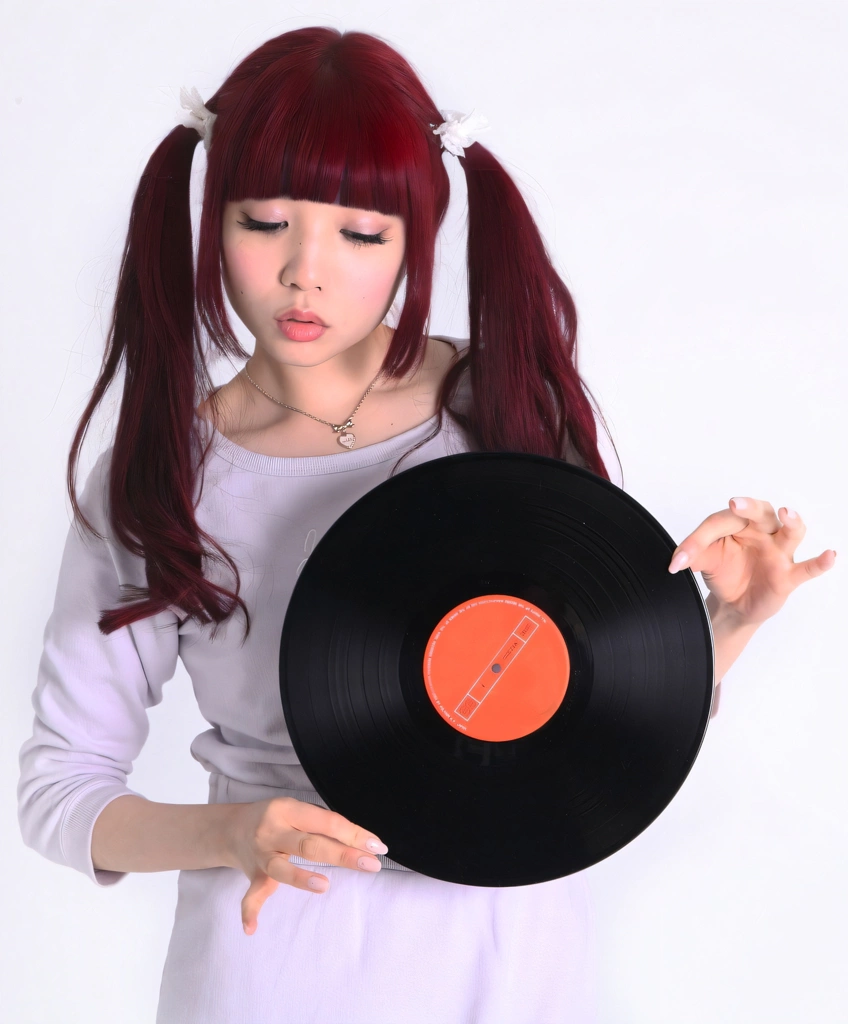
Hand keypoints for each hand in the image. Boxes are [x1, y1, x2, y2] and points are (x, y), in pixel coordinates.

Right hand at [225, 797, 388, 934]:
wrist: (231, 828)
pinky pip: (251, 895)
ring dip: (301, 878)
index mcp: (287, 810)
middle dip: (342, 855)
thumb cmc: (276, 818)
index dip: (353, 834)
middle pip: (309, 845)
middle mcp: (272, 831)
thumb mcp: (296, 810)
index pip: (326, 822)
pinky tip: (252, 928)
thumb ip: (321, 824)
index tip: (377, 847)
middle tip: (371, 865)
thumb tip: (358, 842)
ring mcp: (261, 856)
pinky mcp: (252, 877)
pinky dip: (250, 911)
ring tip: (323, 886)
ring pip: (281, 868)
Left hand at [668, 497, 835, 627]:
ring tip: (787, 514)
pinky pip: (808, 568)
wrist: (733, 603)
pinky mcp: (788, 575)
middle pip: (760, 512)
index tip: (679, 560)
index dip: (697, 540)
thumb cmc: (723, 572)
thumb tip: (676, 561)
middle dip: (749, 507)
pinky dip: (820, 562)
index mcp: (737, 523)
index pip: (720, 521)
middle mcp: (761, 532)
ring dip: (791, 522)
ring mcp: (778, 552)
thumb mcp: (705, 561)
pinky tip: (830, 555)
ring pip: (790, 532)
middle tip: (736, 504)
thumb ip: (692, 555)